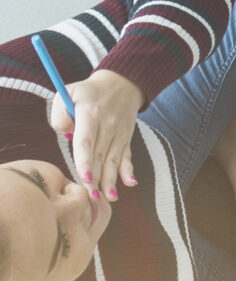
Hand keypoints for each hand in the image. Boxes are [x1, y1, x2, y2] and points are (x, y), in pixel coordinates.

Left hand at [48, 69, 142, 199]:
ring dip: (111, 180)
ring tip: (108, 198)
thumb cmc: (89, 91)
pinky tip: (130, 183)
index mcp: (92, 113)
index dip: (86, 161)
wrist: (123, 83)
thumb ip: (60, 114)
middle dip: (97, 179)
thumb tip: (65, 134)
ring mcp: (119, 133)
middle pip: (100, 155)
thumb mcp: (68, 92)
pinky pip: (127, 156)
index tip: (86, 178)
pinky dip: (128, 170)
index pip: (87, 141)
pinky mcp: (126, 138)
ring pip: (114, 159)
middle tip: (91, 198)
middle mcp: (108, 125)